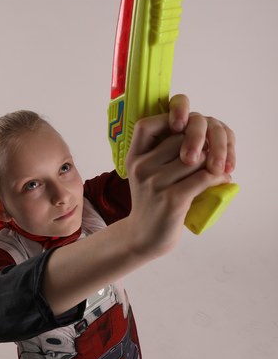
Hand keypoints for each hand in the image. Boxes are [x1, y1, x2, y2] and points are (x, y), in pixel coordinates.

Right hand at [125, 96, 234, 255]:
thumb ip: (160, 153)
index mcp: (134, 158)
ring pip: (195, 158)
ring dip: (212, 162)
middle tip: (213, 154)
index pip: (145, 125)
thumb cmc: (151, 203)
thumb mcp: (145, 174)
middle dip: (200, 145)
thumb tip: (197, 132)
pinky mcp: (173, 199)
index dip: (166, 120)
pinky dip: (218, 176)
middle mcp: (142, 168)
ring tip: (220, 169)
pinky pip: (204, 177)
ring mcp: (156, 183)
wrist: (143, 238)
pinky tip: (223, 179)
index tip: (183, 129)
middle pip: (180, 140)